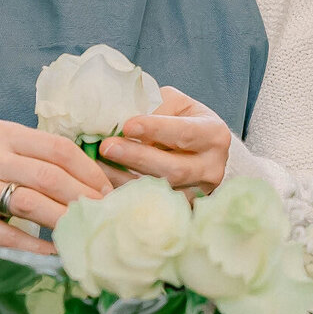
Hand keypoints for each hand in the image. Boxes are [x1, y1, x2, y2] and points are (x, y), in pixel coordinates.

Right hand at [0, 120, 114, 255]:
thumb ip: (35, 157)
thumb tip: (91, 179)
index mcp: (1, 133)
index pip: (57, 148)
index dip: (88, 171)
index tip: (107, 190)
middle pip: (48, 175)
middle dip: (82, 197)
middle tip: (102, 215)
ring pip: (30, 203)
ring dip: (63, 220)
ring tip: (84, 232)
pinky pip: (6, 234)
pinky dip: (35, 245)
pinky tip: (55, 252)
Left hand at [98, 86, 231, 194]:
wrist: (200, 151)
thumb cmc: (182, 120)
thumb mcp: (175, 104)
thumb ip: (154, 108)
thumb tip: (119, 117)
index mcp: (214, 134)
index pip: (185, 132)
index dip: (156, 129)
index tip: (127, 125)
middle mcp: (212, 166)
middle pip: (174, 168)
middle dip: (137, 157)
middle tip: (106, 147)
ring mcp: (199, 192)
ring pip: (161, 190)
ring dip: (126, 178)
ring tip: (99, 165)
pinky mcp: (184, 209)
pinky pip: (152, 204)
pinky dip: (127, 194)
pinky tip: (105, 183)